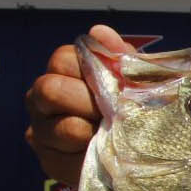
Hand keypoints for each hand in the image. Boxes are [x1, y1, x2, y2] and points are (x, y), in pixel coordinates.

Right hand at [24, 24, 133, 187]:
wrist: (149, 151)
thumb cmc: (137, 108)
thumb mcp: (136, 80)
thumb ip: (120, 57)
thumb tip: (99, 31)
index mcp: (63, 71)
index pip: (63, 59)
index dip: (91, 72)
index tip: (117, 86)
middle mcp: (42, 97)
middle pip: (50, 89)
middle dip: (89, 102)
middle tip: (114, 113)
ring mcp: (41, 128)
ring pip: (58, 126)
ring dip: (92, 131)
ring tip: (112, 133)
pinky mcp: (49, 159)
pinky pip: (63, 157)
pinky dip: (89, 154)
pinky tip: (103, 151)